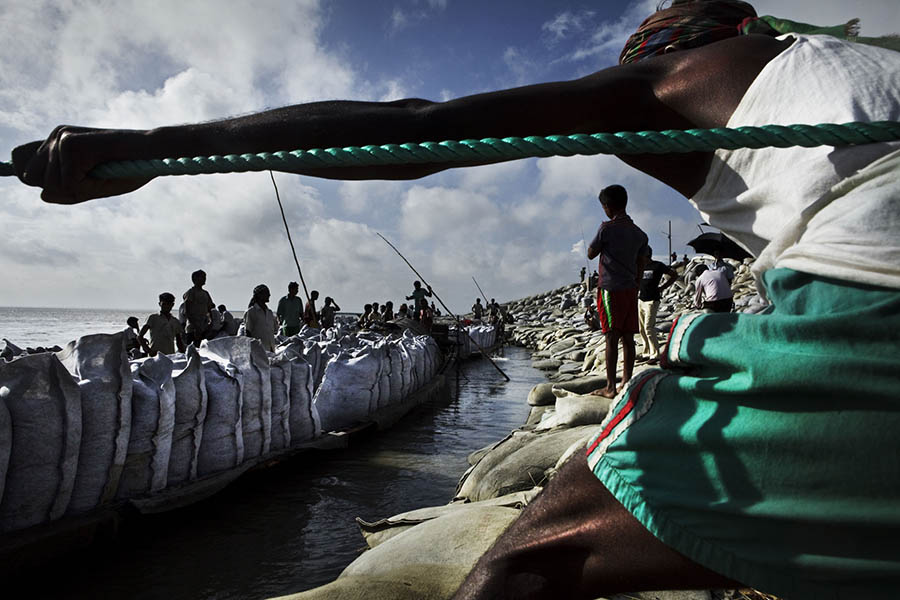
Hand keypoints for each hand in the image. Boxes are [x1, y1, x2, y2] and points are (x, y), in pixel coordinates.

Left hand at [12, 125, 154, 203]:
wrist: (154, 151)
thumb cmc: (131, 167)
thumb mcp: (93, 185)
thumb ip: (66, 191)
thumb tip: (43, 194)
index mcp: (58, 143)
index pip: (31, 174)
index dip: (52, 185)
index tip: (83, 178)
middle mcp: (56, 137)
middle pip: (35, 179)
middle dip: (65, 188)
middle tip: (96, 177)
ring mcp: (62, 139)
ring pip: (51, 184)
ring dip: (82, 188)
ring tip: (104, 172)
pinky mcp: (71, 144)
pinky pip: (67, 183)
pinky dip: (88, 186)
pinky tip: (105, 170)